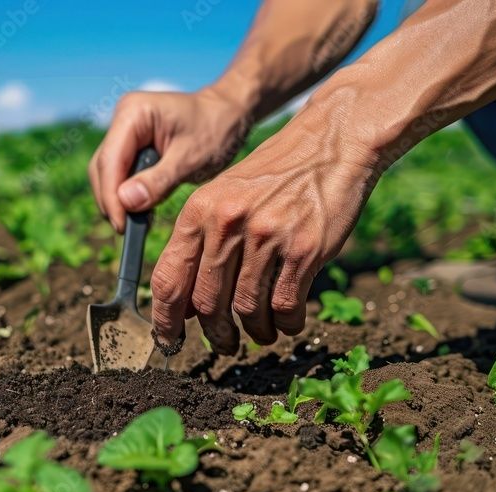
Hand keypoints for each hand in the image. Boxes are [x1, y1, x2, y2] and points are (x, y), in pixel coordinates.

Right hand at [89, 88, 249, 231]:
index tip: (121, 226)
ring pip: (108, 173)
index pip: (110, 160)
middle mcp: (123, 119)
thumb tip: (126, 202)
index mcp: (133, 112)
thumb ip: (158, 180)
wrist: (228, 114)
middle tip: (127, 231)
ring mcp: (125, 132)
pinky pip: (121, 174)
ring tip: (135, 225)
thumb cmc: (216, 129)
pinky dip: (128, 194)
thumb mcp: (191, 158)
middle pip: (103, 168)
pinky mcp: (131, 146)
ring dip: (118, 200)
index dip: (111, 196)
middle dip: (112, 200)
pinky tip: (141, 213)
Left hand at [150, 124, 378, 353]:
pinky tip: (288, 322)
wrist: (330, 144)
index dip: (165, 320)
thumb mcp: (223, 196)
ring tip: (261, 334)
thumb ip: (200, 243)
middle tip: (224, 344)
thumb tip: (185, 304)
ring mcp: (266, 237)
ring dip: (253, 332)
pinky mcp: (303, 249)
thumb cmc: (273, 176)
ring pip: (246, 309)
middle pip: (207, 303)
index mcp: (198, 211)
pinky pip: (285, 306)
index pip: (169, 279)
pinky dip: (286, 324)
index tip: (169, 341)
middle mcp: (227, 223)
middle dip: (215, 334)